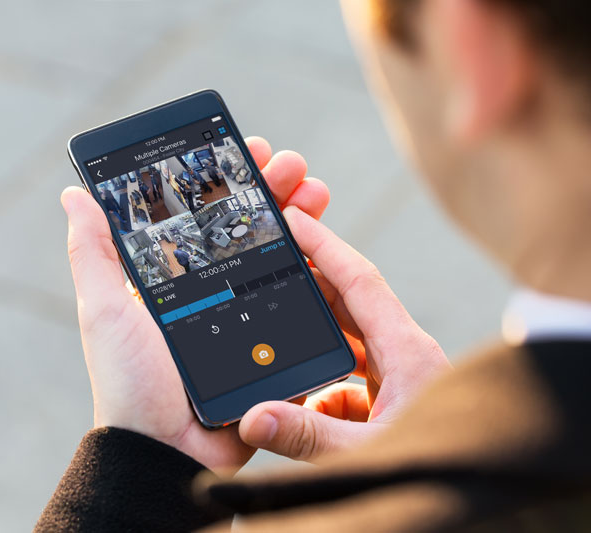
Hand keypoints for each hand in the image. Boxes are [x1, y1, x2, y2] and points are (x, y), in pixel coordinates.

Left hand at [61, 138, 329, 472]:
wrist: (168, 450)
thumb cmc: (130, 382)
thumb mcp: (103, 309)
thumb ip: (93, 253)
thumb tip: (74, 195)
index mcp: (173, 274)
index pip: (205, 212)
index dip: (229, 178)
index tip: (250, 150)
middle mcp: (210, 287)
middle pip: (247, 225)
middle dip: (273, 188)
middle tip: (293, 165)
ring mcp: (244, 312)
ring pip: (279, 253)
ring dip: (301, 217)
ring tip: (315, 192)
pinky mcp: (269, 339)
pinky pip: (298, 297)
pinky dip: (316, 268)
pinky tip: (327, 242)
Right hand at [238, 208, 451, 462]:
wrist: (485, 487)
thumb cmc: (448, 467)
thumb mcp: (370, 452)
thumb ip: (309, 436)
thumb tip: (254, 419)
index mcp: (407, 352)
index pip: (360, 282)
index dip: (326, 246)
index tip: (295, 222)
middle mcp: (404, 357)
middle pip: (348, 306)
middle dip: (308, 291)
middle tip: (269, 277)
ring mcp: (399, 379)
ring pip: (346, 347)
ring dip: (312, 350)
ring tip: (279, 354)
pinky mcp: (392, 402)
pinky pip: (349, 385)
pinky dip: (323, 394)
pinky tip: (309, 415)